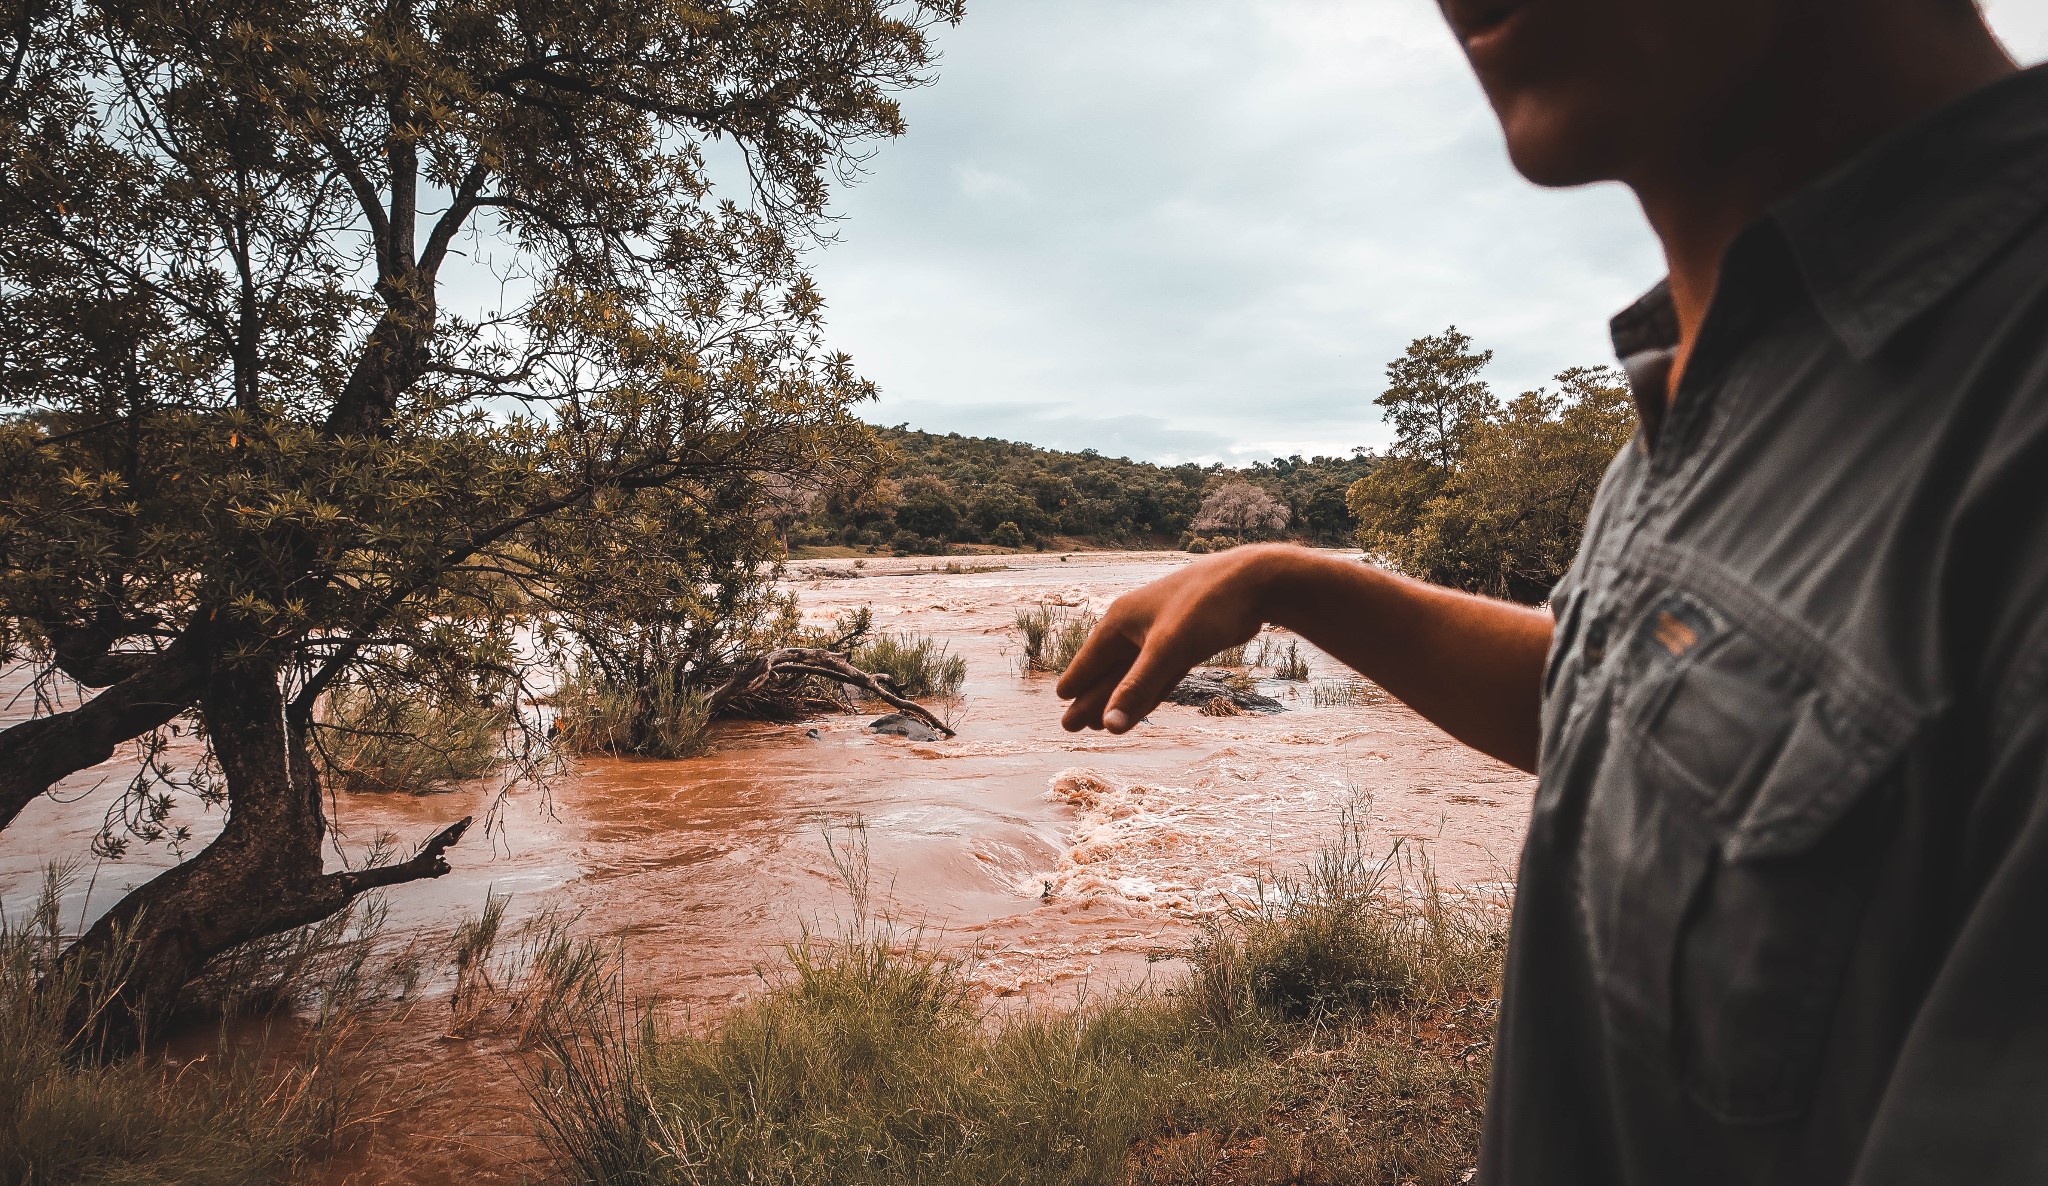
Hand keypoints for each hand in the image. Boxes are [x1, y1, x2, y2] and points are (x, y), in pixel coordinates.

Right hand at [1056, 545, 1283, 732]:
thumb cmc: (1205, 607)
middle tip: (1070, 727)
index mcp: (1121, 620)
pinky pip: (1157, 674)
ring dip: (1117, 700)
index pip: (1090, 658)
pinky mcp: (1184, 644)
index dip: (1077, 682)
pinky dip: (1146, 692)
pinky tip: (1139, 708)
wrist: (1253, 582)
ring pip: (1133, 675)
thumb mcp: (1168, 650)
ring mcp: (1161, 635)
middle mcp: (1136, 626)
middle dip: (1091, 700)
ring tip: (1099, 725)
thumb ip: (1138, 688)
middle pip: (1108, 672)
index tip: (1061, 700)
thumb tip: (1109, 726)